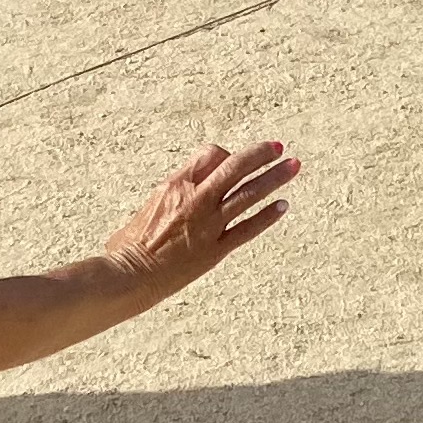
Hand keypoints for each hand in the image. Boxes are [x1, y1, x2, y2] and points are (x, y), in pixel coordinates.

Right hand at [97, 140, 297, 298]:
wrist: (130, 275)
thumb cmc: (129, 245)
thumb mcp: (147, 206)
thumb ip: (171, 194)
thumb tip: (183, 189)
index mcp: (175, 184)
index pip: (211, 154)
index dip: (226, 154)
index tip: (234, 160)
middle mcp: (195, 198)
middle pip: (235, 167)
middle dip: (260, 154)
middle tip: (279, 147)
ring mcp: (208, 224)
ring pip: (248, 193)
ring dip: (274, 177)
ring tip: (294, 166)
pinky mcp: (216, 249)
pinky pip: (248, 228)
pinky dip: (268, 215)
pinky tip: (283, 205)